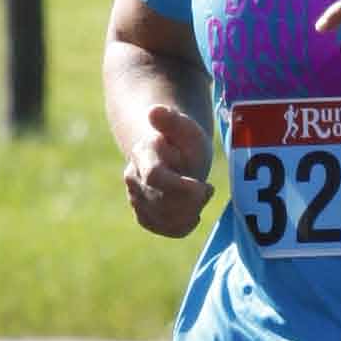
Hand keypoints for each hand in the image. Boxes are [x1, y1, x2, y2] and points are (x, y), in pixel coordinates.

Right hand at [123, 102, 214, 236]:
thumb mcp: (184, 127)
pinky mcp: (144, 215)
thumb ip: (171, 121)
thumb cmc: (183, 140)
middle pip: (164, 204)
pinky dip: (185, 223)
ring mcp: (136, 198)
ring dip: (190, 212)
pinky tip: (192, 210)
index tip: (205, 187)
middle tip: (206, 188)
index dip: (182, 187)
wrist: (172, 153)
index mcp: (143, 155)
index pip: (156, 177)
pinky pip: (167, 229)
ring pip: (166, 221)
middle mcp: (134, 178)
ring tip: (199, 195)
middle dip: (192, 202)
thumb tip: (153, 111)